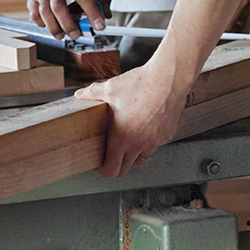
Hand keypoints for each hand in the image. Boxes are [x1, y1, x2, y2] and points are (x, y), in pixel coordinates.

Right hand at [26, 0, 111, 39]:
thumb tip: (107, 14)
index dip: (93, 12)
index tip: (100, 26)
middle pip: (59, 7)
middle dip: (69, 25)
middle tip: (77, 34)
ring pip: (45, 13)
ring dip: (55, 28)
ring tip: (63, 35)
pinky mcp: (32, 0)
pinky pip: (35, 16)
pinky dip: (42, 24)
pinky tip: (51, 25)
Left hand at [74, 62, 186, 177]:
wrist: (169, 78)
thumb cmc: (141, 84)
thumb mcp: (111, 88)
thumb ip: (92, 93)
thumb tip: (80, 94)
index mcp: (122, 137)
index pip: (111, 169)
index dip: (102, 170)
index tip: (99, 164)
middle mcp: (139, 144)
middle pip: (125, 169)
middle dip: (116, 166)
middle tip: (111, 156)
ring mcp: (155, 141)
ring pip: (142, 158)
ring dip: (134, 155)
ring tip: (129, 142)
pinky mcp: (167, 134)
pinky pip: (156, 144)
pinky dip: (150, 141)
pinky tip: (147, 127)